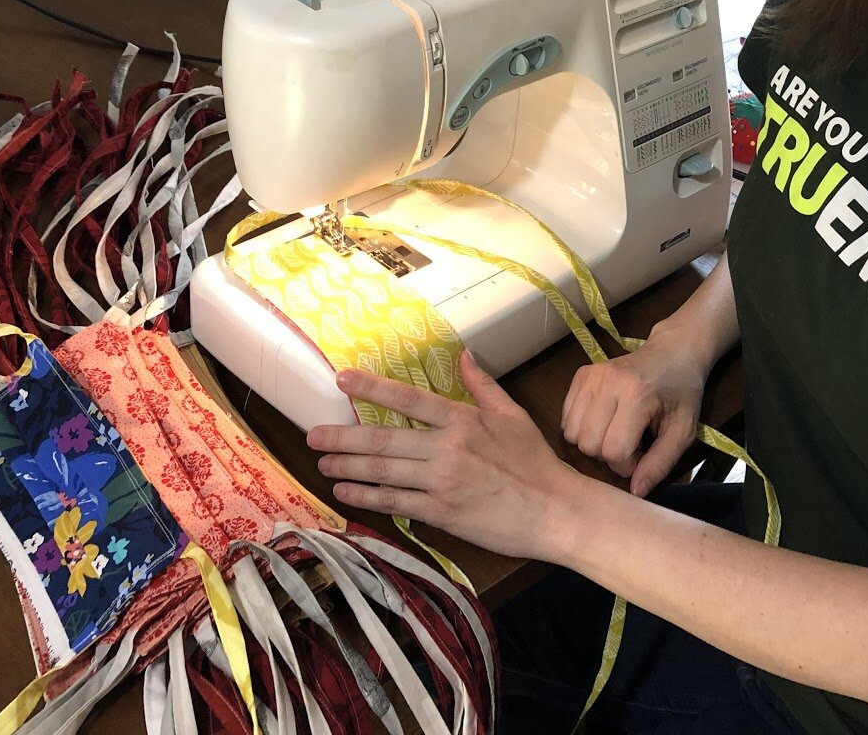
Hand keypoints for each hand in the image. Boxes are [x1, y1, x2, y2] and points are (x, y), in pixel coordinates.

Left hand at [307, 351, 589, 561]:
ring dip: (347, 467)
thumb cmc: (536, 462)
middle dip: (342, 437)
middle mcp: (447, 448)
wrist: (554, 511)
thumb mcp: (513, 415)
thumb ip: (483, 386)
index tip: (342, 380)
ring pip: (383, 472)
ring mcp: (442, 482)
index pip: (408, 399)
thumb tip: (464, 355)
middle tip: (312, 435)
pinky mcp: (442, 513)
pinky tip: (345, 493)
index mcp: (463, 420)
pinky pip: (396, 502)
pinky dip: (366, 498)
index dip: (372, 388)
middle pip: (383, 440)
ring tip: (322, 463)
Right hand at [562, 326, 708, 496]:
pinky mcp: (580, 374)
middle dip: (609, 455)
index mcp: (637, 395)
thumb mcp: (682, 431)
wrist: (673, 352)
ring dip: (593, 442)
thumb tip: (635, 493)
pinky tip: (604, 420)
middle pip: (588, 445)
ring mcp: (591, 376)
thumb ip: (660, 463)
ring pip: (572, 434)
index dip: (628, 464)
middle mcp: (608, 382)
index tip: (644, 453)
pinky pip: (566, 418)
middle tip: (631, 443)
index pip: (614, 451)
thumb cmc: (682, 393)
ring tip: (617, 431)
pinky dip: (582, 427)